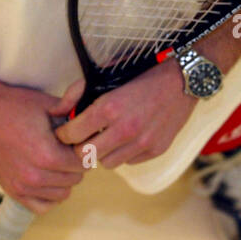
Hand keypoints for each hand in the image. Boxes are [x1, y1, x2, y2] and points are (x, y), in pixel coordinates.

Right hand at [0, 73, 85, 214]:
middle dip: (74, 163)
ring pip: (62, 194)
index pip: (84, 164)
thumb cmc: (14, 105)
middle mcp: (35, 176)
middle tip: (65, 148)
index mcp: (47, 155)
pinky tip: (46, 178)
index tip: (76, 141)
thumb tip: (94, 122)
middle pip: (75, 179)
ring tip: (54, 161)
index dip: (84, 150)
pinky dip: (49, 195)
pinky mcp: (12, 191)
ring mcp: (22, 186)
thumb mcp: (49, 105)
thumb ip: (74, 115)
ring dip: (63, 179)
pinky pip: (42, 206)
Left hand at [52, 60, 197, 168]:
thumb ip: (79, 94)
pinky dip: (123, 153)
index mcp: (109, 108)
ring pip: (106, 163)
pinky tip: (127, 139)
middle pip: (85, 155)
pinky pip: (128, 162)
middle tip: (82, 139)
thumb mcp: (107, 78)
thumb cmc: (143, 76)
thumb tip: (58, 112)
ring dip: (103, 153)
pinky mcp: (155, 150)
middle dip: (80, 147)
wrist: (182, 81)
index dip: (64, 134)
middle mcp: (125, 129)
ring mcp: (142, 143)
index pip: (72, 135)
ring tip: (106, 139)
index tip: (65, 132)